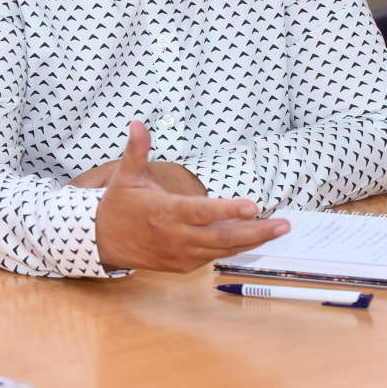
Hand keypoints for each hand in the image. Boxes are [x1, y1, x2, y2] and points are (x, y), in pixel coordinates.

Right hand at [93, 121, 288, 272]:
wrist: (102, 241)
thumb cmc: (119, 205)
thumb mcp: (126, 175)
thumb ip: (137, 150)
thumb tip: (137, 123)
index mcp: (167, 212)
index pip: (203, 212)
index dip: (228, 210)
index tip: (253, 206)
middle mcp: (178, 236)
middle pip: (223, 238)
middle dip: (257, 232)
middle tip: (283, 224)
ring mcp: (182, 254)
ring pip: (223, 250)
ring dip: (252, 241)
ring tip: (277, 229)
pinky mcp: (183, 265)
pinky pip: (214, 257)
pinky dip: (234, 248)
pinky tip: (252, 237)